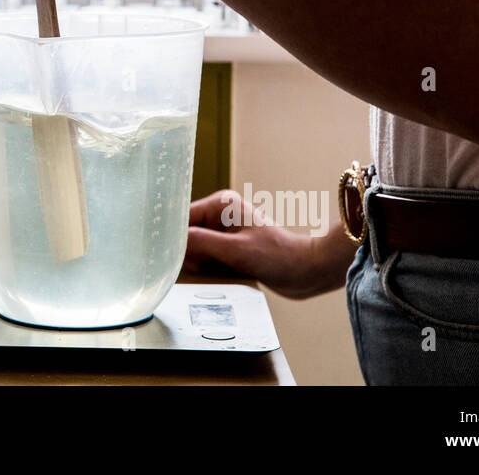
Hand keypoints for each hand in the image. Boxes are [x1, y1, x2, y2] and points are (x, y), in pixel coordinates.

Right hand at [185, 190, 356, 299]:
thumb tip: (172, 241)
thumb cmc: (278, 256)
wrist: (307, 271)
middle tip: (204, 266)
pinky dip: (211, 267)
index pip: (183, 217)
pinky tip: (223, 274)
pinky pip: (209, 256)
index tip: (171, 257)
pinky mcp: (231, 247)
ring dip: (202, 262)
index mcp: (221, 204)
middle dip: (191, 252)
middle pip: (187, 233)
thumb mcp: (235, 251)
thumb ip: (202, 243)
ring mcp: (226, 231)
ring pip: (196, 247)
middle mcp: (221, 214)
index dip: (176, 237)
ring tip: (219, 270)